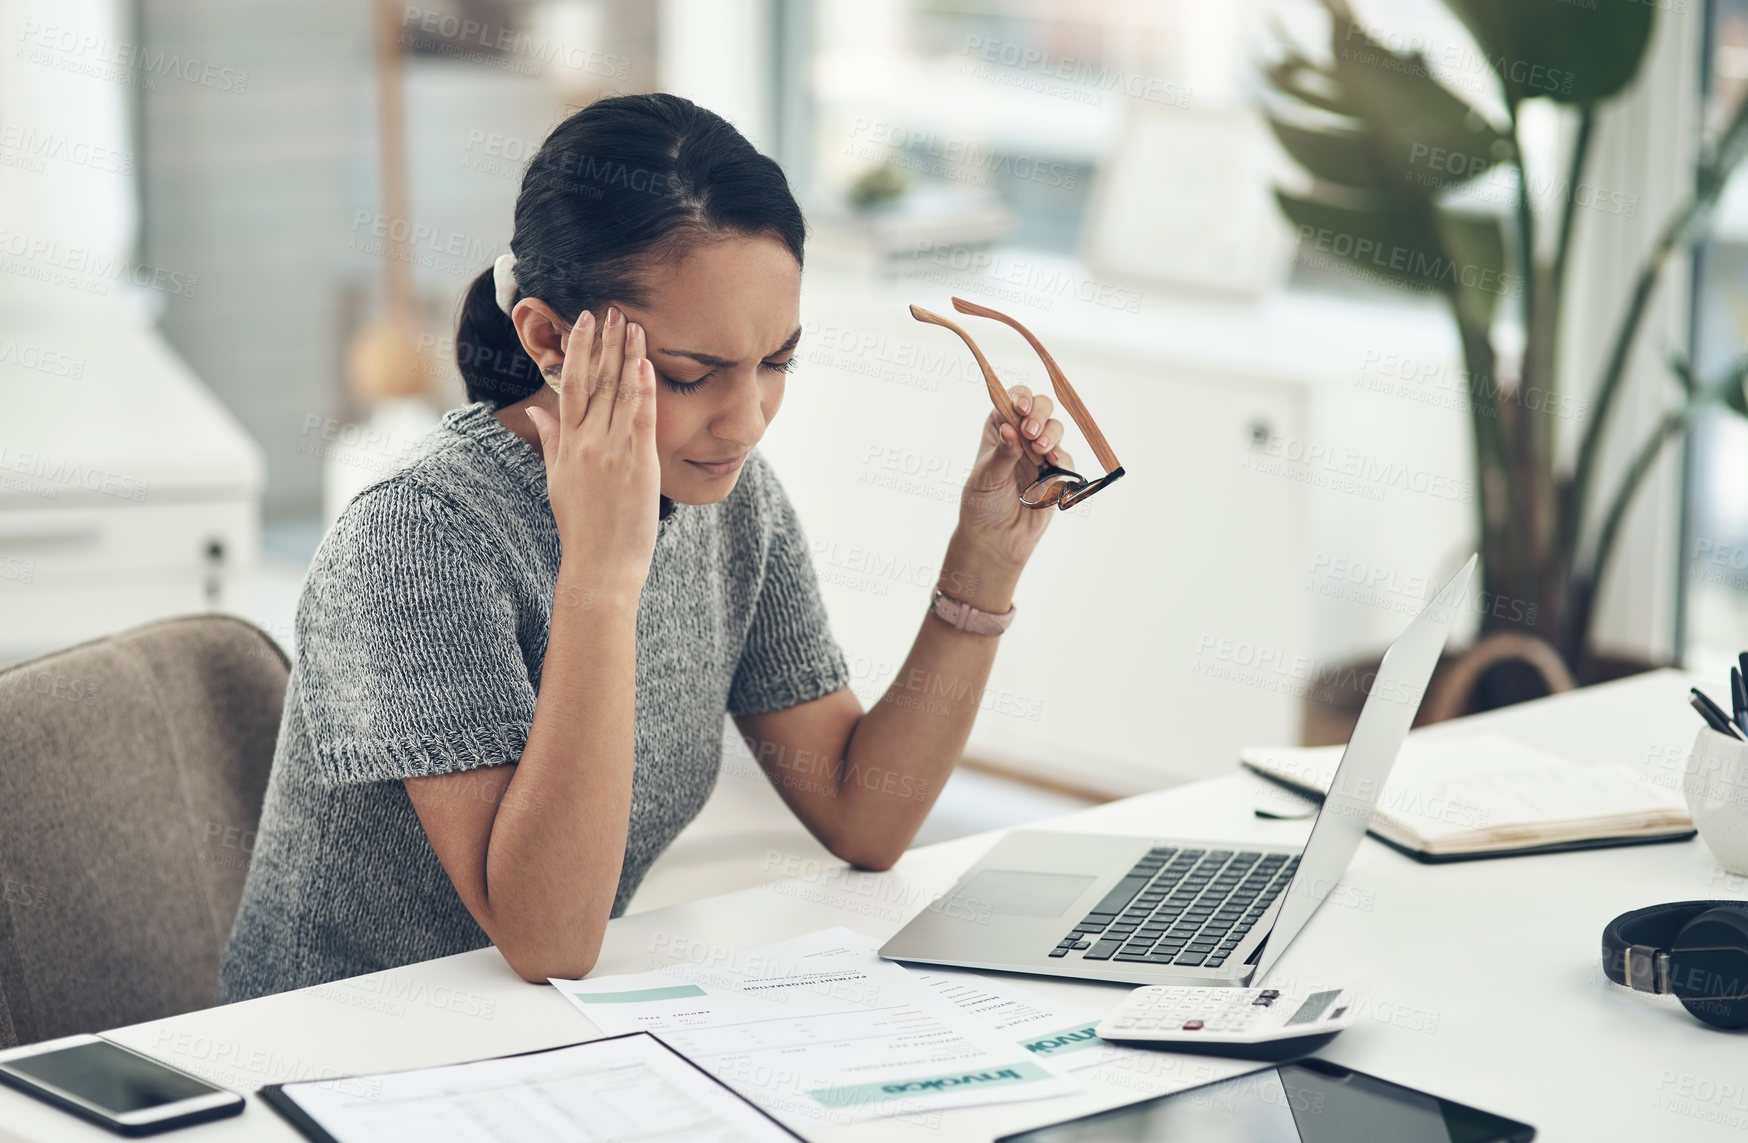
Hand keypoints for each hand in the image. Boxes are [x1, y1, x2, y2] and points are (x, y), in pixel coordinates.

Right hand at [524, 307, 660, 598]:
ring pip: (619, 393)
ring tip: (634, 324)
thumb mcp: (557, 480)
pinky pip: (641, 418)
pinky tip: (647, 363)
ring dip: (627, 355)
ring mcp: (612, 452)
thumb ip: (551, 441)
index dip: (578, 349)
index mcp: (568, 444)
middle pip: (595, 381)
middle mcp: (587, 442)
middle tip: (613, 308)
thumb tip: (538, 413)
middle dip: (604, 342)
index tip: (585, 321)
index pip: (570, 384)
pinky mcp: (637, 465)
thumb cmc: (582, 527)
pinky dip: (644, 389)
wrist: (600, 566)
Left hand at [956, 385, 1069, 569]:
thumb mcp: (987, 476)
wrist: (997, 537)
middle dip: (1040, 414)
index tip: (1020, 409)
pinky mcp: (1057, 473)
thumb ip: (1002, 454)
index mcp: (999, 428)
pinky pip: (1067, 459)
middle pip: (1041, 407)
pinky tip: (1053, 465)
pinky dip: (1063, 458)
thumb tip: (1009, 429)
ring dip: (1051, 434)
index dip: (1020, 398)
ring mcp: (1041, 453)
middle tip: (1031, 433)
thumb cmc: (983, 503)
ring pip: (1056, 429)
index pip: (1013, 400)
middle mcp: (1022, 436)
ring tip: (1041, 451)